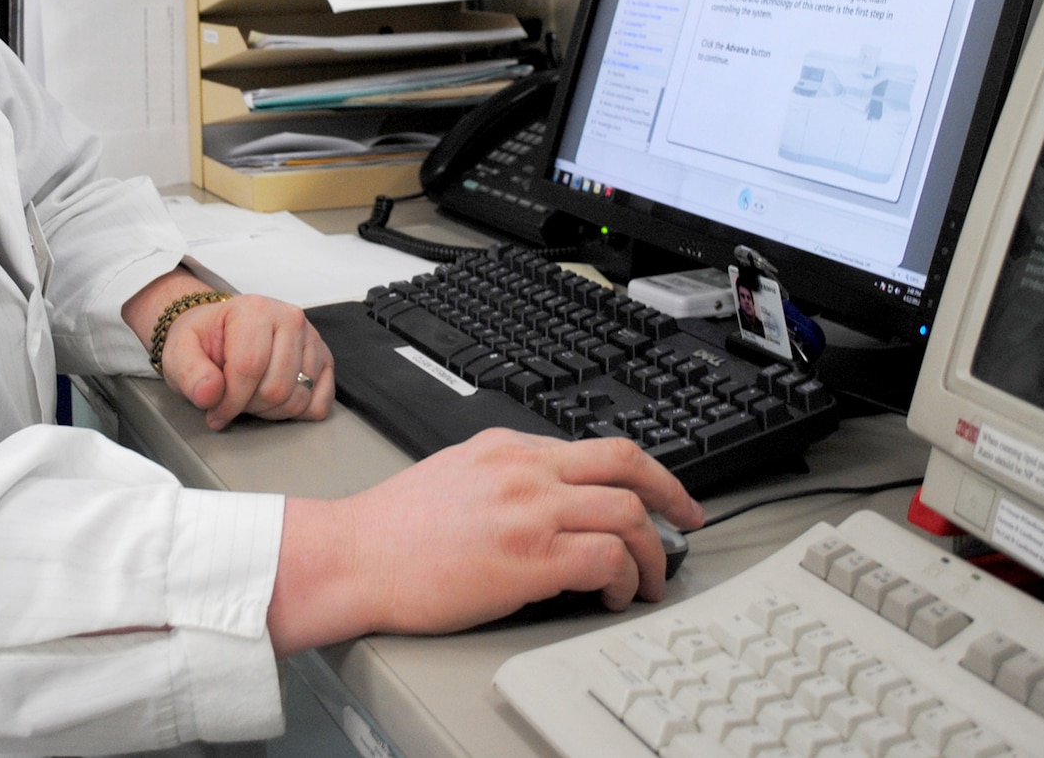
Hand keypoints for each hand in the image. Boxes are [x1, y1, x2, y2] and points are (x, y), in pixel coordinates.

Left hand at [161, 294, 333, 429]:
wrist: (222, 330)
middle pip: (277, 387)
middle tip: (233, 400)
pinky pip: (320, 401)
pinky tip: (277, 401)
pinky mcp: (324, 357)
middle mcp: (289, 318)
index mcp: (254, 310)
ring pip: (298, 398)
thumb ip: (190, 373)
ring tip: (252, 396)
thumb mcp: (180, 353)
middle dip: (250, 406)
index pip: (249, 368)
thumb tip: (209, 394)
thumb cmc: (204, 341)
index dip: (230, 401)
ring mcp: (311, 338)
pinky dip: (298, 411)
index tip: (215, 412)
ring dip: (271, 410)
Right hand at [266, 429, 702, 652]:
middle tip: (689, 523)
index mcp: (507, 447)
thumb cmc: (392, 531)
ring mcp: (530, 512)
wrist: (353, 557)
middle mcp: (525, 470)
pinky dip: (624, 579)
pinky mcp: (530, 560)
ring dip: (652, 552)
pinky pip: (606, 561)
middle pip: (627, 466)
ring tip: (649, 580)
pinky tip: (615, 596)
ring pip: (627, 513)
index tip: (663, 493)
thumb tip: (552, 501)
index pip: (596, 447)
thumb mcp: (455, 475)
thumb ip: (507, 478)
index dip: (644, 471)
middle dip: (673, 496)